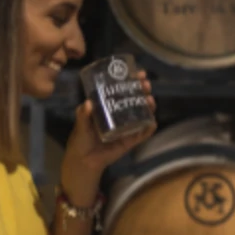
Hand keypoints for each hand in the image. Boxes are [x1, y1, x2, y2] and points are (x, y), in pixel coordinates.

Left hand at [61, 71, 155, 204]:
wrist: (83, 161)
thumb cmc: (81, 140)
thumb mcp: (80, 124)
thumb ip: (83, 115)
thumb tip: (88, 103)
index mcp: (108, 107)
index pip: (122, 90)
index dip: (131, 80)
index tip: (138, 72)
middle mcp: (119, 115)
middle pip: (135, 99)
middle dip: (142, 90)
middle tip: (145, 84)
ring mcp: (127, 127)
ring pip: (142, 113)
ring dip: (149, 106)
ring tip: (150, 100)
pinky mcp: (130, 140)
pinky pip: (142, 133)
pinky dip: (149, 128)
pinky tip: (153, 122)